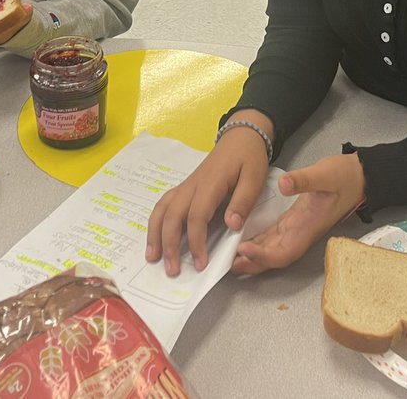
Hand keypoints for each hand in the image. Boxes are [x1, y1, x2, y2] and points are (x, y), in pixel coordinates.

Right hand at [146, 115, 271, 275]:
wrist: (240, 138)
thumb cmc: (248, 159)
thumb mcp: (254, 178)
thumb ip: (243, 201)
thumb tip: (231, 225)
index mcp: (210, 184)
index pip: (196, 216)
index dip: (196, 241)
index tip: (201, 263)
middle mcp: (192, 186)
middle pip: (172, 215)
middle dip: (169, 244)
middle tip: (172, 270)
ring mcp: (185, 186)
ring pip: (162, 209)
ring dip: (155, 234)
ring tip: (152, 258)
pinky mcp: (185, 188)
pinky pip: (164, 205)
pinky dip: (156, 222)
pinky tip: (155, 238)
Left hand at [231, 153, 365, 275]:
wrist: (359, 177)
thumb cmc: (345, 176)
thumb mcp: (325, 173)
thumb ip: (305, 179)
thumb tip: (285, 185)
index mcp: (308, 226)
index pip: (284, 251)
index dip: (263, 256)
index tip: (243, 249)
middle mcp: (302, 233)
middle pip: (275, 257)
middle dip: (252, 263)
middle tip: (226, 263)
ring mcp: (298, 229)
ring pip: (273, 250)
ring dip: (252, 256)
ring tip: (229, 257)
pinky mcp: (295, 221)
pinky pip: (273, 237)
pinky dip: (258, 242)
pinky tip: (243, 241)